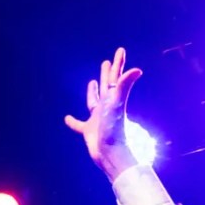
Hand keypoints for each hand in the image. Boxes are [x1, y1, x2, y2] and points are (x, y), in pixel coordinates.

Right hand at [64, 46, 142, 179]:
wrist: (110, 154)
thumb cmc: (114, 129)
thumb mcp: (117, 104)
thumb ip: (125, 85)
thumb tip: (137, 69)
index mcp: (113, 99)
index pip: (115, 77)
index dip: (118, 63)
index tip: (120, 50)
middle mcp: (106, 107)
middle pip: (106, 86)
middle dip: (107, 73)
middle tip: (106, 62)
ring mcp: (97, 119)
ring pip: (93, 102)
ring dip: (93, 92)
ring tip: (92, 83)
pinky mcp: (88, 131)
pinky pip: (79, 125)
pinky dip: (73, 122)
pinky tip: (67, 118)